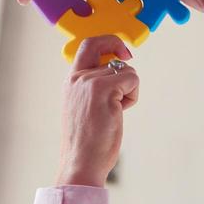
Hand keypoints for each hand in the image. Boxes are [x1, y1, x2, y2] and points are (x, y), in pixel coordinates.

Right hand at [56, 36, 137, 187]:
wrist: (81, 162)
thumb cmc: (86, 142)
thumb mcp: (84, 108)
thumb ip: (93, 88)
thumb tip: (118, 73)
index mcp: (71, 81)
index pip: (88, 45)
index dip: (108, 41)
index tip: (121, 52)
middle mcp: (78, 78)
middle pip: (110, 52)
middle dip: (123, 57)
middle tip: (129, 69)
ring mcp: (90, 82)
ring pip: (126, 70)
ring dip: (128, 90)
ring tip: (116, 112)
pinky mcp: (104, 90)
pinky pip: (132, 79)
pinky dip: (132, 96)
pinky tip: (120, 113)